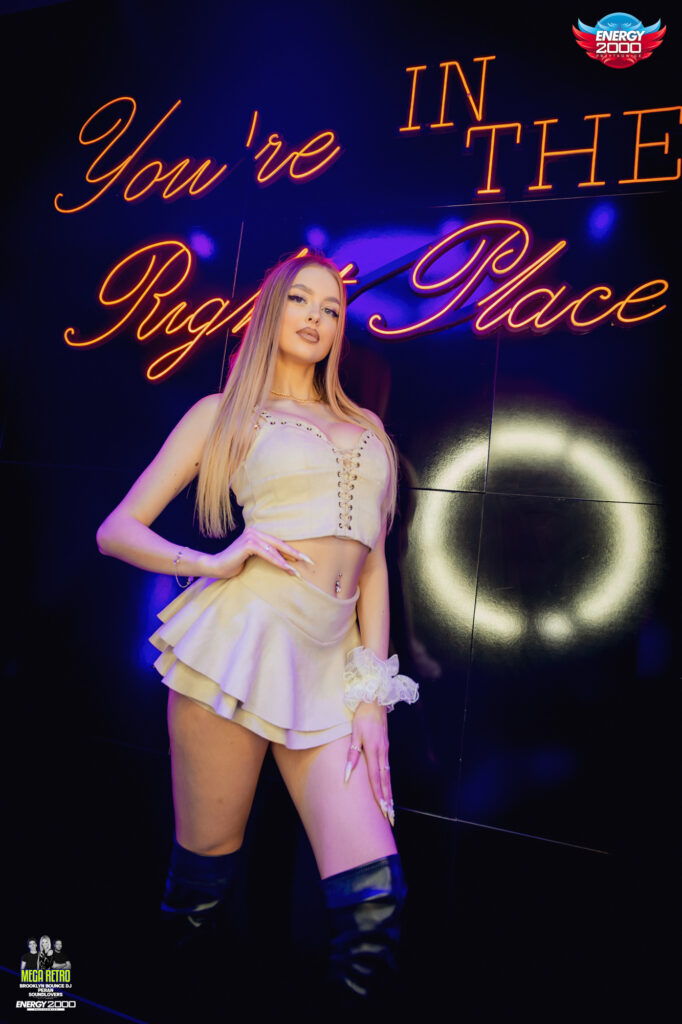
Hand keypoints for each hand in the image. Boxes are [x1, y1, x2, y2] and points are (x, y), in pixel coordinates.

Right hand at [201, 526, 312, 579]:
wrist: (216, 567)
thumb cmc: (234, 565)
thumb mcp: (253, 559)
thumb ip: (265, 556)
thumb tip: (284, 562)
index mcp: (257, 534)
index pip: (278, 543)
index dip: (292, 551)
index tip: (304, 559)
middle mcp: (255, 532)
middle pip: (280, 544)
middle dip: (295, 553)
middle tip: (309, 561)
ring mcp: (251, 536)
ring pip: (275, 550)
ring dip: (287, 561)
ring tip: (297, 571)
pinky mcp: (249, 543)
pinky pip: (267, 554)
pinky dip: (277, 562)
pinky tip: (286, 568)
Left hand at [344, 701, 393, 825]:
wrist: (375, 699)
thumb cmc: (362, 715)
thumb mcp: (354, 733)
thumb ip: (352, 754)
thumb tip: (346, 774)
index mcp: (374, 751)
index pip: (376, 778)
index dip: (379, 795)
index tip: (383, 810)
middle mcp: (383, 753)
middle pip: (385, 781)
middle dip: (388, 800)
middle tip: (391, 817)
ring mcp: (386, 750)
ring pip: (388, 775)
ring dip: (389, 792)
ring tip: (390, 807)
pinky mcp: (385, 746)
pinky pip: (387, 768)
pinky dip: (388, 780)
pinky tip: (387, 787)